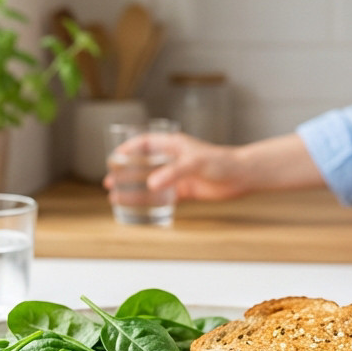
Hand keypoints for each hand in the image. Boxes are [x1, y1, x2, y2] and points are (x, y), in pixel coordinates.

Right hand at [103, 131, 325, 200]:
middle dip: (125, 173)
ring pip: (151, 183)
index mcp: (173, 145)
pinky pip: (164, 197)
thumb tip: (151, 185)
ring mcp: (179, 176)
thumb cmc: (221, 161)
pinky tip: (140, 207)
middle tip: (109, 182)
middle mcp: (174, 159)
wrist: (242, 176)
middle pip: (143, 165)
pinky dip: (151, 202)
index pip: (145, 142)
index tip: (114, 157)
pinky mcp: (187, 191)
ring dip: (134, 189)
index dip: (128, 149)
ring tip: (116, 197)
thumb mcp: (194, 164)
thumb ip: (172, 173)